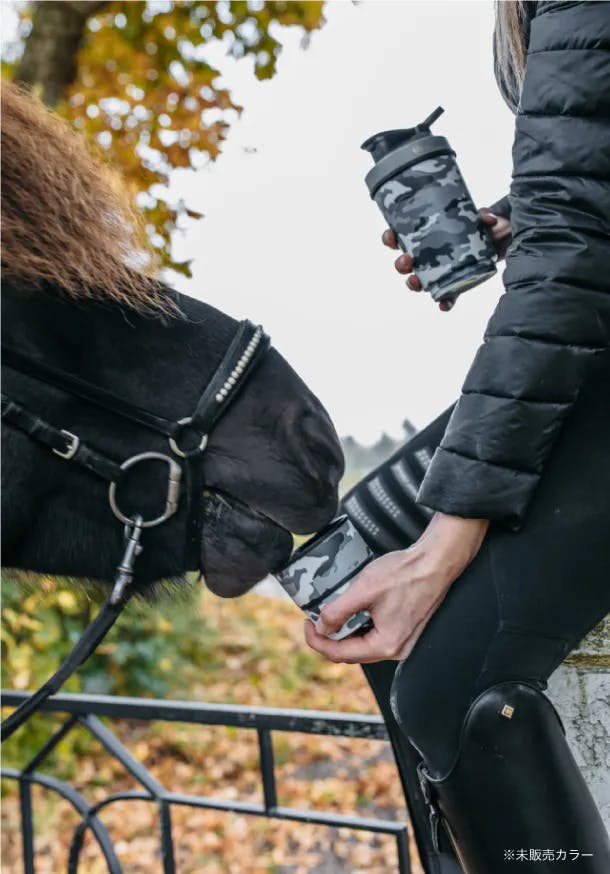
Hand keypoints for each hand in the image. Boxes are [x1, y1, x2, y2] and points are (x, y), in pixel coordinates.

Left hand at [304, 512, 488, 663]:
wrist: (435, 562)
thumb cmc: (406, 574)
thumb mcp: (364, 590)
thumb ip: (338, 611)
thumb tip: (322, 627)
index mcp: (385, 645)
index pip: (340, 654)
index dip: (317, 641)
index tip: (307, 624)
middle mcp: (395, 649)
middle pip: (351, 652)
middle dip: (330, 638)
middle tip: (315, 619)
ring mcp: (402, 641)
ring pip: (363, 644)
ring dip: (344, 632)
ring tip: (331, 613)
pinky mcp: (405, 630)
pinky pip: (375, 635)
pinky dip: (359, 626)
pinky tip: (352, 611)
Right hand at [383, 207, 512, 310]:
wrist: (500, 240)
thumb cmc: (480, 226)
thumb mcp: (480, 218)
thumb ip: (483, 217)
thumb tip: (488, 219)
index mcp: (426, 236)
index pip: (401, 238)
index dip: (391, 239)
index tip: (391, 236)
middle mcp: (427, 256)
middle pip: (405, 263)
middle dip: (401, 264)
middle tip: (406, 260)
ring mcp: (439, 272)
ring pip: (419, 281)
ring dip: (413, 283)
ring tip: (415, 281)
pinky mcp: (454, 285)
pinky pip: (445, 297)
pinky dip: (444, 302)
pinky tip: (444, 304)